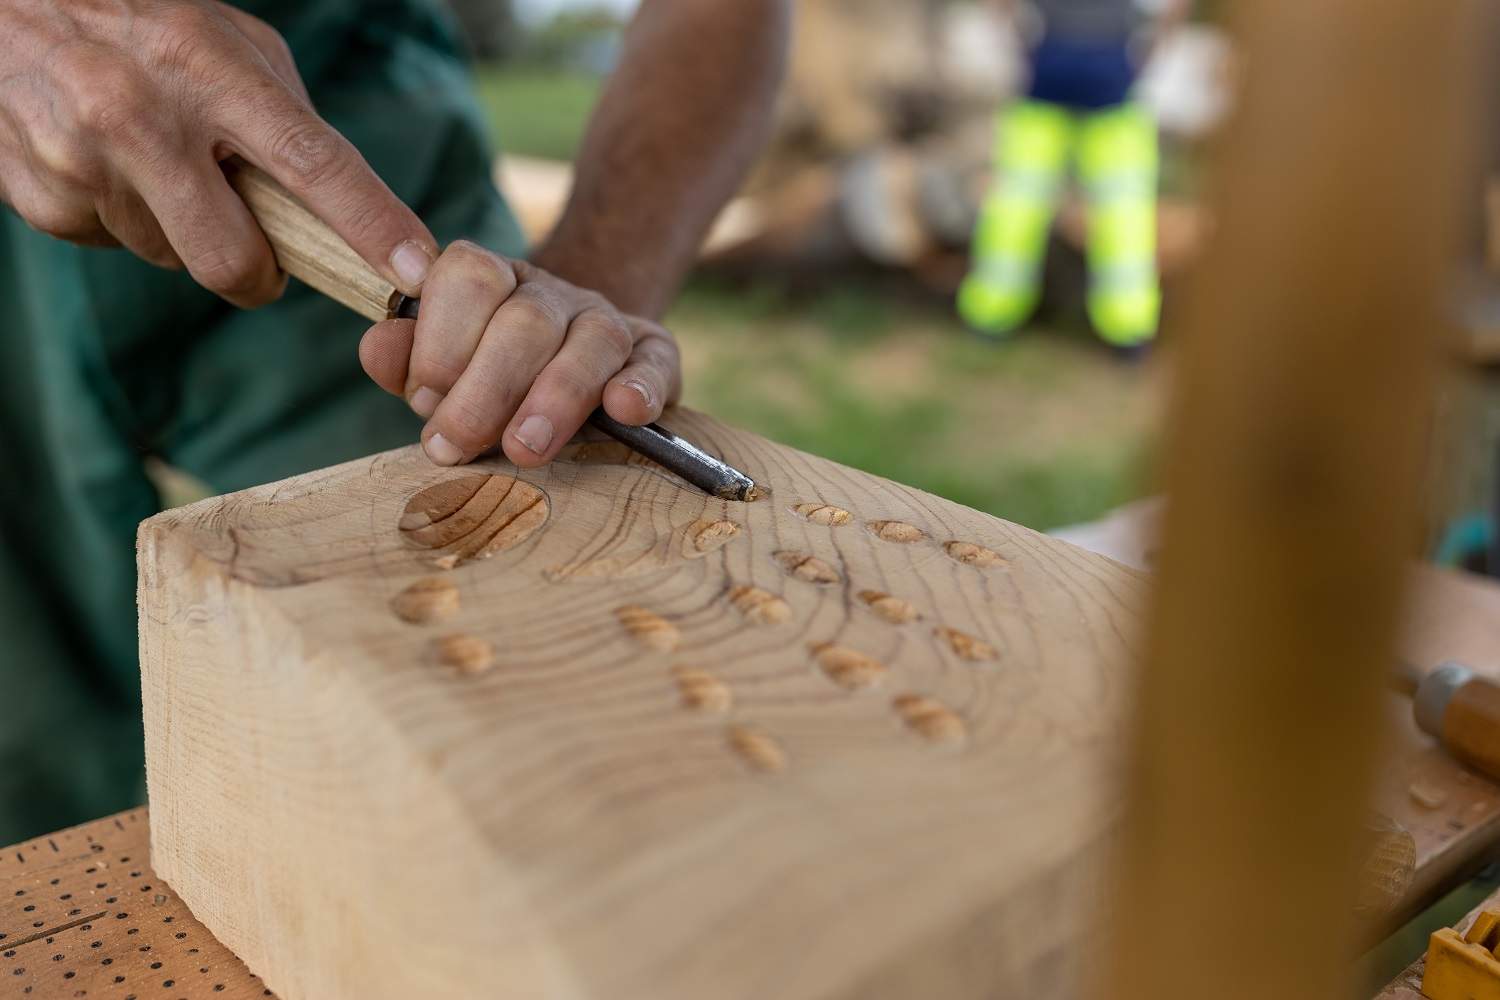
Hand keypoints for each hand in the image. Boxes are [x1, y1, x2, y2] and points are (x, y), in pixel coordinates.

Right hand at [0, 0, 437, 306]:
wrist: (0, 3)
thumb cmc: (137, 20)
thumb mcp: (225, 41)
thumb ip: (285, 119)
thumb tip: (345, 211)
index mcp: (208, 68)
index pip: (311, 163)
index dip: (371, 224)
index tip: (415, 271)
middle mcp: (143, 116)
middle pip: (234, 261)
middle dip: (258, 273)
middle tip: (258, 250)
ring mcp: (83, 162)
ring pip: (173, 258)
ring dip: (180, 229)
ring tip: (151, 157)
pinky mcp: (41, 199)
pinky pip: (115, 244)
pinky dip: (123, 217)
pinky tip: (102, 159)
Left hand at [357, 242, 683, 467]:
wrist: (565, 383)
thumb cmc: (485, 384)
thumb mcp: (436, 371)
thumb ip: (403, 358)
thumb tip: (380, 346)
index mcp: (491, 281)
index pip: (470, 276)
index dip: (443, 338)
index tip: (426, 394)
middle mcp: (550, 294)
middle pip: (527, 320)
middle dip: (487, 389)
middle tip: (456, 445)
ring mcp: (607, 322)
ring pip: (593, 339)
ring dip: (556, 398)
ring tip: (526, 449)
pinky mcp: (654, 357)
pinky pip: (656, 363)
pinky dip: (641, 386)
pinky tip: (624, 410)